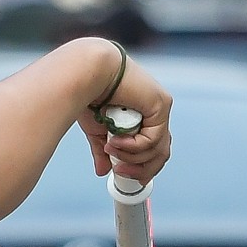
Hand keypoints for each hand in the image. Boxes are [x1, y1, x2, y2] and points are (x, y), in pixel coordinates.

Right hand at [75, 48, 171, 185]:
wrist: (86, 73)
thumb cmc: (88, 94)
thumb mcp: (97, 130)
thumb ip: (103, 150)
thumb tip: (104, 171)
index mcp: (143, 116)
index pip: (152, 149)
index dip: (140, 166)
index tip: (121, 174)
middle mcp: (155, 112)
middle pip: (161, 153)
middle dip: (141, 170)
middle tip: (120, 173)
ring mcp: (160, 108)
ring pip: (158, 150)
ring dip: (132, 158)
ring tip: (110, 150)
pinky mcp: (160, 104)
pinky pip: (152, 139)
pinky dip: (133, 147)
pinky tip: (115, 142)